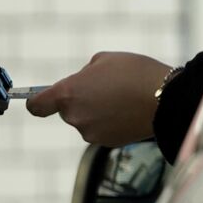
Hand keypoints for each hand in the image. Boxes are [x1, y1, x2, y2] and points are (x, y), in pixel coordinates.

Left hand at [26, 52, 170, 146]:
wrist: (166, 99)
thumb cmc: (135, 73)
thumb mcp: (103, 60)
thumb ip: (84, 74)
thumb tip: (81, 84)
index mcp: (67, 94)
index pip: (37, 106)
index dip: (36, 102)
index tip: (37, 101)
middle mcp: (74, 117)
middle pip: (67, 109)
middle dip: (80, 99)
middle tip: (104, 86)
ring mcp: (89, 133)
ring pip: (86, 119)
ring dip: (96, 111)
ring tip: (120, 97)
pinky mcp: (105, 143)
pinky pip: (100, 129)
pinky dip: (108, 122)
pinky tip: (126, 110)